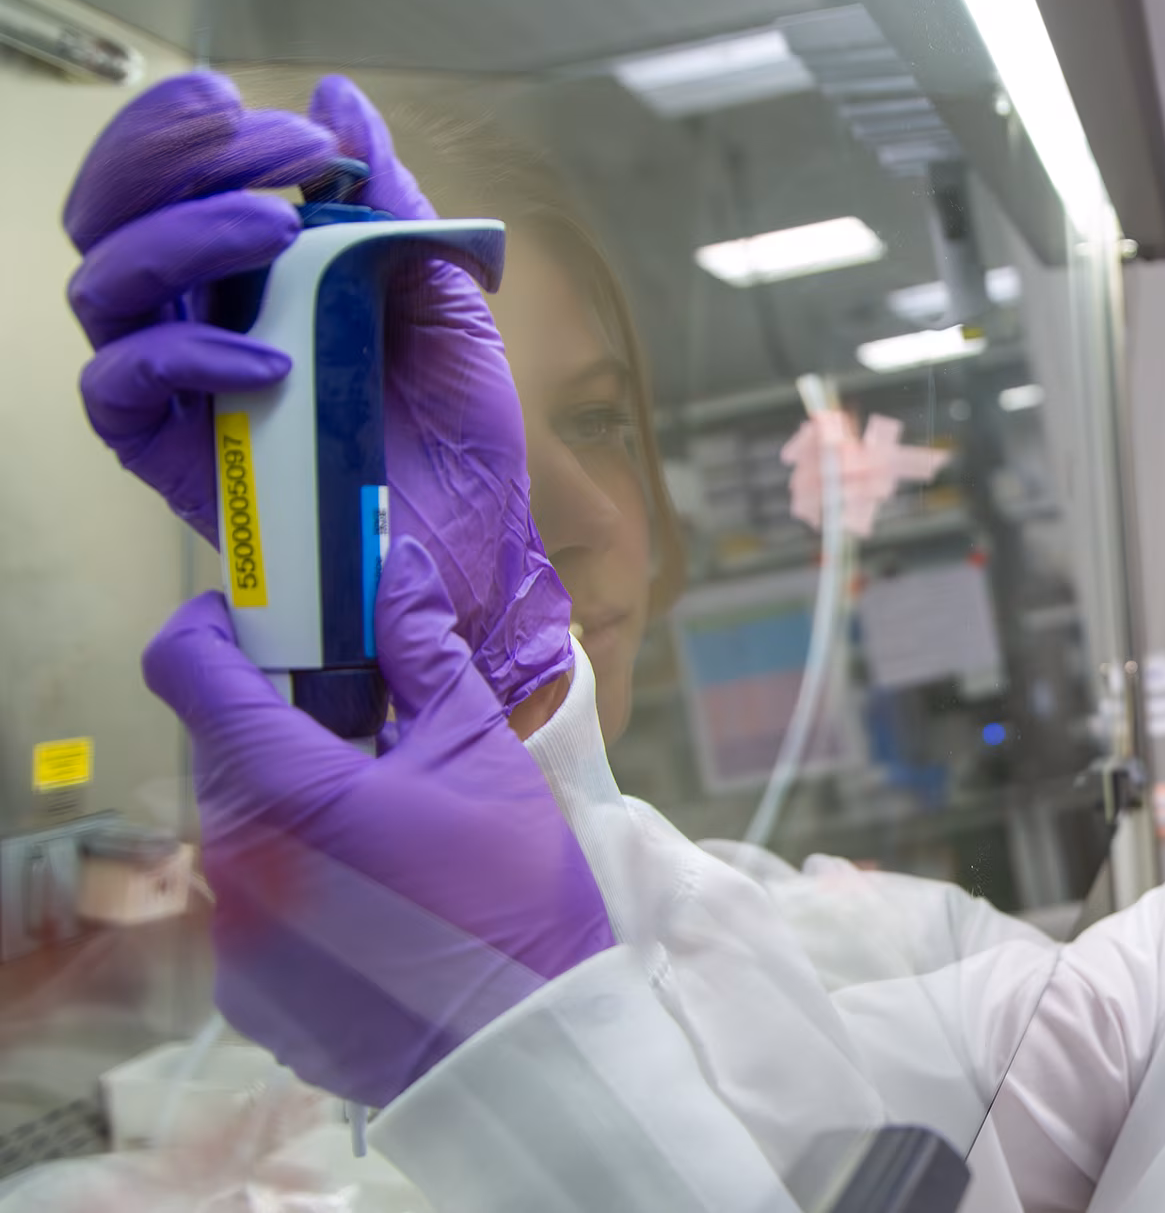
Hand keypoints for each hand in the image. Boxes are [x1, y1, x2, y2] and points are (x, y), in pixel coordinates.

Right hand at [66, 72, 571, 711]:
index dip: (204, 129)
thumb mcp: (436, 291)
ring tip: (279, 228)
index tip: (300, 129)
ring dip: (185, 237)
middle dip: (178, 159)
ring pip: (106, 285)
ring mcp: (175, 383)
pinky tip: (266, 355)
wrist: (473, 541)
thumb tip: (340, 96)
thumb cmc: (451, 426)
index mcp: (245, 266)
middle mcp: (192, 313)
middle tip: (276, 156)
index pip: (170, 171)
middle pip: (112, 212)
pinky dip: (187, 355)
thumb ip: (386, 197)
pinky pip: (124, 387)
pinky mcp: (168, 453)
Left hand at [145, 538, 614, 1106]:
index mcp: (287, 786)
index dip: (218, 627)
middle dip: (285, 716)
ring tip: (387, 823)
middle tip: (371, 723)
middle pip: (226, 746)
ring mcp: (234, 929)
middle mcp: (236, 858)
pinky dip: (299, 879)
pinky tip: (377, 899)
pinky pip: (254, 900)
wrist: (520, 1044)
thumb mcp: (481, 754)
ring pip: (242, 823)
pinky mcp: (246, 985)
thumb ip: (423, 656)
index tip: (269, 619)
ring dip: (296, 800)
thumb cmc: (513, 892)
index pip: (187, 668)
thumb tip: (396, 577)